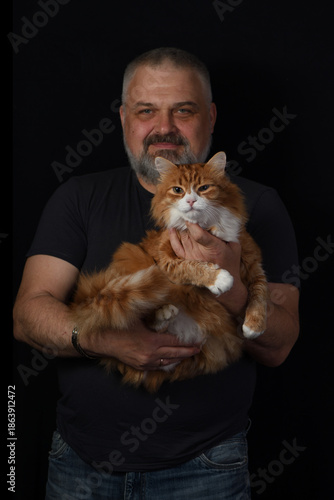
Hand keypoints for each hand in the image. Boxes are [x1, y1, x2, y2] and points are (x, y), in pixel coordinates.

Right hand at [81, 319, 200, 370]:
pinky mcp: (140, 366)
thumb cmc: (118, 327)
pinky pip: (158, 366)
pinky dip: (167, 363)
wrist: (101, 341)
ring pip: (168, 361)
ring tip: (189, 354)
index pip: (175, 342)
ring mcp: (145, 362)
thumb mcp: (137, 317)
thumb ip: (152, 312)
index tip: (198, 339)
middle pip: (176, 354)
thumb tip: (165, 303)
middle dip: (188, 351)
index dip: (188, 341)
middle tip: (199, 348)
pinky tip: (172, 360)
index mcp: (152, 341)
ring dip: (180, 358)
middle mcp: (151, 354)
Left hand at [169, 222, 247, 316]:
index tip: (192, 214)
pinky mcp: (186, 260)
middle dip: (187, 220)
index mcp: (214, 248)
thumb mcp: (234, 246)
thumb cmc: (231, 263)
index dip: (193, 223)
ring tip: (180, 215)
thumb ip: (228, 233)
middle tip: (186, 210)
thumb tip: (222, 219)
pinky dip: (173, 237)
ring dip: (181, 226)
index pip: (199, 234)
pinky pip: (176, 246)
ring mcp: (191, 256)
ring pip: (182, 236)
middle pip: (189, 232)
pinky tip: (172, 228)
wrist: (224, 284)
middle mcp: (200, 252)